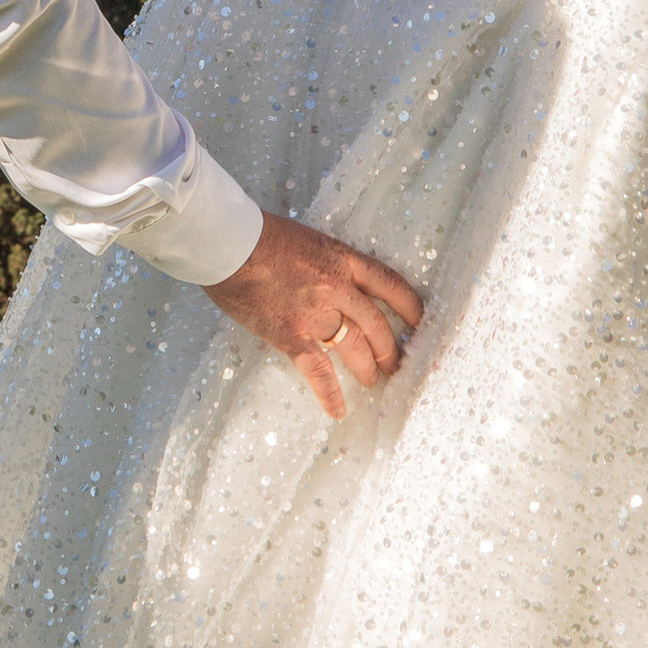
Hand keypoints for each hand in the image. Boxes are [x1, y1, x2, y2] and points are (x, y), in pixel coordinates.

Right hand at [205, 214, 422, 420]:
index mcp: (342, 259)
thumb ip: (323, 265)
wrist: (227, 243)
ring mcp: (316, 312)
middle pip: (376, 323)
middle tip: (394, 365)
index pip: (389, 284)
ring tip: (372, 381)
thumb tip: (328, 287)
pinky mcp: (292, 334)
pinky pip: (318, 370)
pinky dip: (329, 393)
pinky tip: (337, 410)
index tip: (420, 323)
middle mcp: (337, 287)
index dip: (410, 306)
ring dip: (366, 368)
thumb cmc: (257, 236)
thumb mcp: (305, 241)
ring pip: (354, 346)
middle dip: (389, 348)